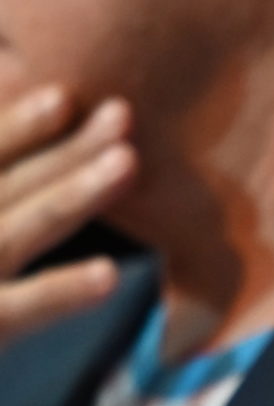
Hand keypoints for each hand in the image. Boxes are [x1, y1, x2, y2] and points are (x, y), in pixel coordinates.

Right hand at [0, 87, 136, 351]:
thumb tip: (26, 169)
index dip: (15, 127)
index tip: (64, 96)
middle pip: (5, 186)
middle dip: (64, 148)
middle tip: (125, 112)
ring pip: (15, 230)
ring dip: (72, 194)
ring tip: (129, 162)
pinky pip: (20, 310)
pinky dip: (59, 292)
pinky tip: (108, 276)